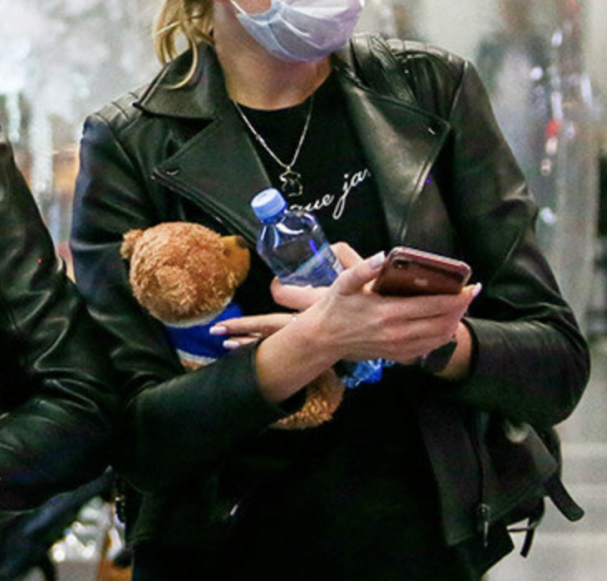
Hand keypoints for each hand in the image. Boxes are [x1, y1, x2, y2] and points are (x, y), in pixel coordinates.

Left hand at [211, 242, 368, 342]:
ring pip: (277, 343)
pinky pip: (295, 353)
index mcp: (312, 306)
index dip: (273, 293)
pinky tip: (276, 357)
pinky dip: (281, 354)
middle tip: (217, 333)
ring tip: (227, 345)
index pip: (284, 298)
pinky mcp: (322, 350)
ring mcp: (312, 340)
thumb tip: (338, 248)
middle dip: (244, 330)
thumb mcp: (359, 279)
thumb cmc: (372, 307)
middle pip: (270, 327)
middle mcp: (307, 325)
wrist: (390, 336)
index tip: (264, 288)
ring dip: (253, 344)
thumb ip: (350, 260)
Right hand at [297, 252, 479, 365]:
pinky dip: (441, 337)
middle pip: (442, 322)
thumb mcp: (344, 283)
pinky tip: (444, 325)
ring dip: (454, 322)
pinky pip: (427, 349)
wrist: (322, 339)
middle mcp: (397, 333)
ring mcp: (398, 348)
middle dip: (461, 308)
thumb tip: (383, 255)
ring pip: (438, 338)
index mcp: (388, 312)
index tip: (471, 286)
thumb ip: (364, 268)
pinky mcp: (396, 356)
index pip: (433, 305)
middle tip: (470, 293)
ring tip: (460, 307)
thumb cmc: (335, 308)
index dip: (457, 297)